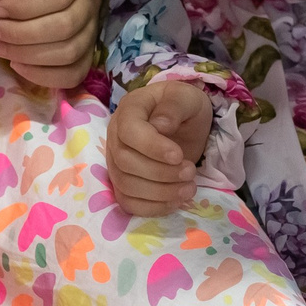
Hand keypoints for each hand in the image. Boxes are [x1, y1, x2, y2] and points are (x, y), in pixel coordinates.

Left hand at [0, 0, 98, 86]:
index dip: (26, 8)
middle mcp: (91, 1)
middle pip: (65, 27)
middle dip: (22, 34)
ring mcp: (92, 30)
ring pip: (69, 52)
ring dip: (28, 56)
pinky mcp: (85, 55)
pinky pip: (73, 74)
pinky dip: (44, 76)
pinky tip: (18, 65)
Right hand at [106, 80, 210, 215]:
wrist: (186, 124)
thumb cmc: (184, 108)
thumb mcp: (187, 98)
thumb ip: (174, 106)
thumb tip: (160, 126)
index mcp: (129, 109)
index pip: (129, 131)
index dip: (151, 147)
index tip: (178, 155)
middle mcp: (116, 136)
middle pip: (125, 162)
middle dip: (161, 172)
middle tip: (190, 171)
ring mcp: (116, 162)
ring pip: (125, 185)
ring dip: (160, 192)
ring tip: (189, 188)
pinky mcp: (124, 183)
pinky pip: (128, 202)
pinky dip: (152, 207)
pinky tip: (176, 201)